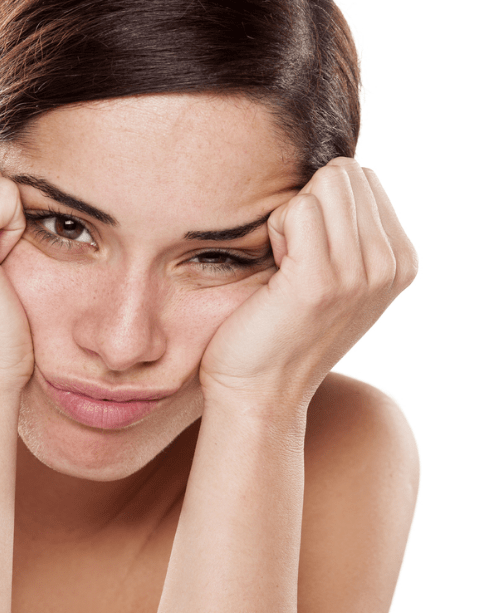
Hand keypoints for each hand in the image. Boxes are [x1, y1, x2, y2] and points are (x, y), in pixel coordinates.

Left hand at [199, 158, 417, 406]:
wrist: (259, 392)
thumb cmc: (282, 331)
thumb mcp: (335, 281)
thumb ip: (350, 233)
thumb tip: (338, 176)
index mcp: (399, 262)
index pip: (361, 179)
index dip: (321, 208)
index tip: (308, 259)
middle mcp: (390, 266)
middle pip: (342, 174)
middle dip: (307, 206)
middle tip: (291, 261)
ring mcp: (360, 274)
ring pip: (321, 186)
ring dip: (289, 220)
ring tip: (283, 269)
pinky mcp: (320, 280)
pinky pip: (296, 208)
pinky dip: (273, 232)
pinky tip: (273, 273)